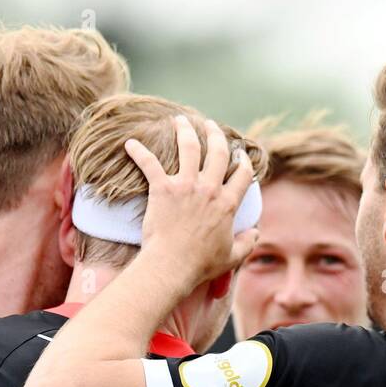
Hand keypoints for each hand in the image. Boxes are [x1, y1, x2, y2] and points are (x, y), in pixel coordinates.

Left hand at [125, 115, 257, 291]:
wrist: (172, 266)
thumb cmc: (201, 265)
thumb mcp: (232, 257)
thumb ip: (247, 243)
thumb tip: (255, 232)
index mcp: (227, 204)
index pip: (243, 175)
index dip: (244, 162)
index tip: (240, 154)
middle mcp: (209, 189)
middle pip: (218, 152)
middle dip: (216, 134)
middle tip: (211, 125)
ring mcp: (185, 186)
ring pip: (189, 147)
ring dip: (185, 130)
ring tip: (180, 120)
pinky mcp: (162, 188)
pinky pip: (149, 163)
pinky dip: (138, 152)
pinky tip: (130, 144)